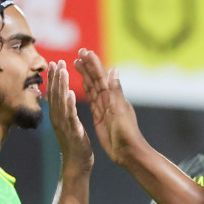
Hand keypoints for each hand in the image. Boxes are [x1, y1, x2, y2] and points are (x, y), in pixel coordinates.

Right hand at [45, 60, 92, 175]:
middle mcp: (58, 118)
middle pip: (55, 94)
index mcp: (58, 115)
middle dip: (56, 77)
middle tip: (57, 61)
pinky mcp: (73, 132)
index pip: (55, 93)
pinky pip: (70, 116)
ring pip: (61, 102)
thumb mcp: (69, 124)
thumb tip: (62, 97)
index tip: (55, 63)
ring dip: (61, 86)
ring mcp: (64, 125)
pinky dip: (69, 104)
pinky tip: (70, 93)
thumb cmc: (74, 144)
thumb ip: (65, 110)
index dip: (54, 78)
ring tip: (62, 71)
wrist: (77, 164)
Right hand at [74, 49, 145, 170]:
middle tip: (78, 52)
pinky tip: (82, 84)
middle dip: (88, 66)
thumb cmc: (126, 132)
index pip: (101, 76)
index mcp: (113, 97)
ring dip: (85, 75)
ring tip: (76, 63)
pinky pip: (91, 100)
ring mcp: (104, 108)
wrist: (127, 152)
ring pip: (92, 88)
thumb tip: (113, 70)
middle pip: (95, 79)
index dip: (93, 64)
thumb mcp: (120, 110)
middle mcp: (109, 100)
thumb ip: (115, 90)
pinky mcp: (99, 117)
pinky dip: (86, 90)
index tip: (85, 52)